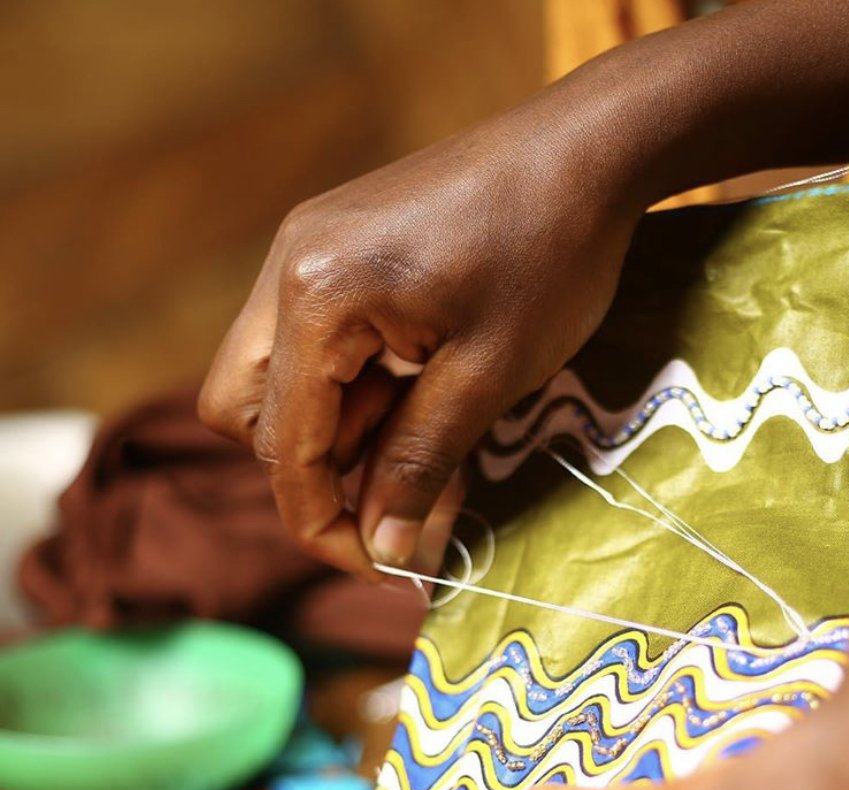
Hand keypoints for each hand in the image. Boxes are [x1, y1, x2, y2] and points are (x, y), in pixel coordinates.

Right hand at [198, 98, 643, 576]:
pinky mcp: (341, 251)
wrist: (586, 152)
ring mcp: (311, 252)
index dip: (324, 524)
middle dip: (317, 473)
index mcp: (316, 297)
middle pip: (252, 413)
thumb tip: (383, 553)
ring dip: (347, 435)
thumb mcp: (488, 378)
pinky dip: (364, 393)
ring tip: (433, 451)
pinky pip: (324, 345)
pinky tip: (428, 403)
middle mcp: (289, 267)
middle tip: (399, 501)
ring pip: (285, 381)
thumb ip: (419, 465)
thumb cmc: (549, 258)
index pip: (285, 447)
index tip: (380, 569)